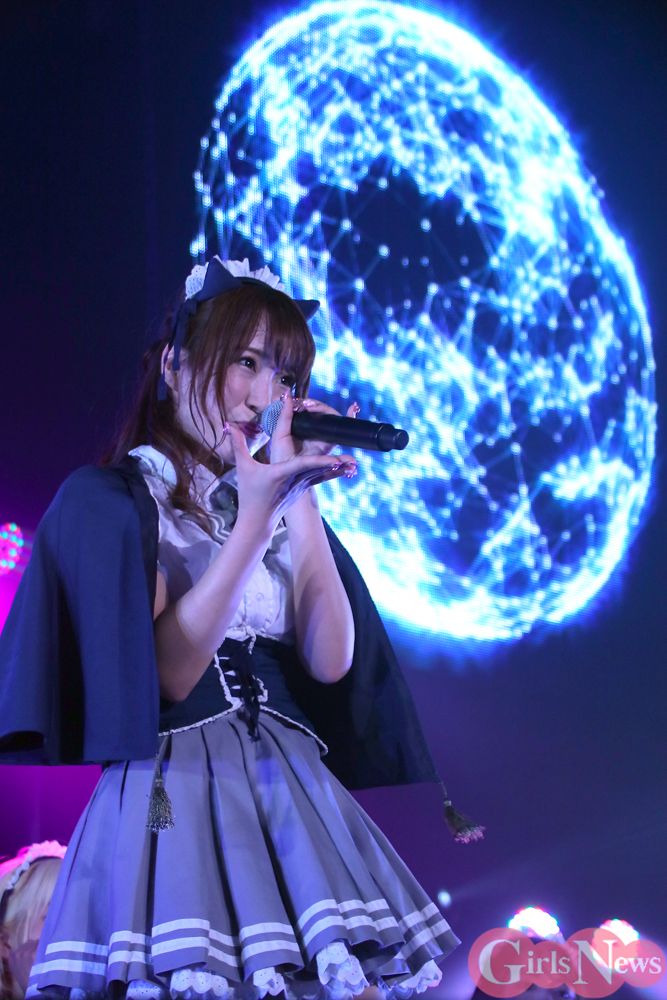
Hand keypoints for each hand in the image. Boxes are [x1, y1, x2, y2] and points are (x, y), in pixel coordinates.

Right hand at [226, 421, 356, 531]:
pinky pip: (321, 478)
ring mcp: (301, 486)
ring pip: (322, 474)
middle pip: (317, 468)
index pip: (301, 462)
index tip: (327, 451)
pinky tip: (346, 468)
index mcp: (281, 473)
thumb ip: (238, 445)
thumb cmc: (249, 495)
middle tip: (350, 457)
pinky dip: (333, 472)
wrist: (258, 521)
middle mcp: (295, 480)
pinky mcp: (304, 489)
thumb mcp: (243, 468)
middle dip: (333, 460)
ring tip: (354, 463)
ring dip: (338, 467)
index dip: (315, 456)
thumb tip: (229, 426)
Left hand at [269, 391, 360, 462]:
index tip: (305, 402)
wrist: (283, 477)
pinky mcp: (328, 448)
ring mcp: (324, 440)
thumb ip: (285, 415)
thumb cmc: (280, 456)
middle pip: (327, 414)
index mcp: (305, 428)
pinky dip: (348, 421)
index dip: (314, 403)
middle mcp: (317, 433)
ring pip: (336, 422)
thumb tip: (287, 394)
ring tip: (316, 408)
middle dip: (322, 407)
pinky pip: (342, 436)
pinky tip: (351, 410)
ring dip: (332, 412)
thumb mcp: (280, 434)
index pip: (315, 411)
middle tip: (308, 405)